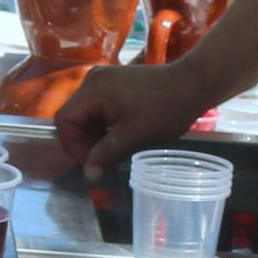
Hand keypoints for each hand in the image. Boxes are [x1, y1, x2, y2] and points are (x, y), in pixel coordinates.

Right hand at [47, 59, 207, 176]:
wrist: (193, 84)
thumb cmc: (165, 108)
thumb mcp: (135, 135)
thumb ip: (107, 154)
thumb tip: (89, 176)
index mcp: (94, 89)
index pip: (64, 120)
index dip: (73, 146)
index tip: (93, 163)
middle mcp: (93, 81)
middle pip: (73, 117)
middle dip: (84, 142)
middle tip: (103, 160)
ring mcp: (103, 80)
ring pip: (85, 115)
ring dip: (94, 135)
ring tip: (112, 151)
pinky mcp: (114, 84)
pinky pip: (97, 109)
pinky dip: (103, 126)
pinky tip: (118, 137)